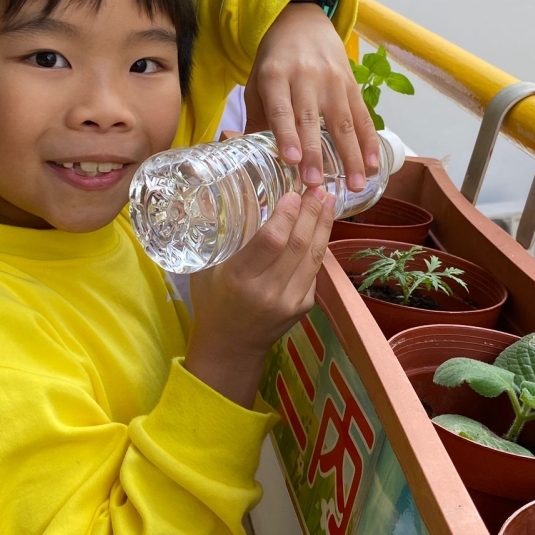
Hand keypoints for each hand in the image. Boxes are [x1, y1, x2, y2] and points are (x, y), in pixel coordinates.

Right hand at [185, 187, 335, 406]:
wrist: (231, 347)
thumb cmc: (213, 302)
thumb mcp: (206, 270)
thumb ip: (221, 237)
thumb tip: (226, 194)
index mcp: (240, 280)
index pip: (271, 241)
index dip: (286, 214)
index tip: (293, 192)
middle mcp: (268, 292)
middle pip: (298, 244)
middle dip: (311, 212)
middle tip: (318, 187)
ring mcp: (290, 301)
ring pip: (314, 256)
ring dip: (323, 225)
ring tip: (328, 200)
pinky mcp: (304, 306)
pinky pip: (314, 269)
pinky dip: (319, 244)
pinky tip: (321, 225)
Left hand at [245, 4, 379, 191]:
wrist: (302, 22)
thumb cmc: (274, 62)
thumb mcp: (257, 84)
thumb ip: (258, 120)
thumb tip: (253, 162)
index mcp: (275, 76)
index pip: (281, 109)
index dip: (286, 135)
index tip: (291, 161)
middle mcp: (305, 77)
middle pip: (311, 120)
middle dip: (315, 154)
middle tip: (316, 185)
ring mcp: (332, 80)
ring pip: (342, 122)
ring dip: (350, 157)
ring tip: (354, 186)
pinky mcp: (351, 84)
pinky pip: (362, 116)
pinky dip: (369, 142)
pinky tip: (373, 166)